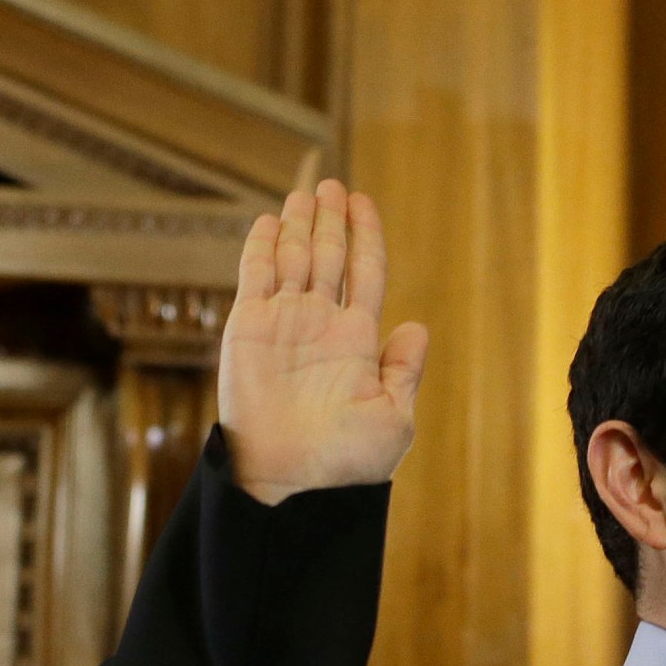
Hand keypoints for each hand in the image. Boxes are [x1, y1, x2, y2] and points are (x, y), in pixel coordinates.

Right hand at [219, 180, 428, 504]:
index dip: (365, 235)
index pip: (365, 272)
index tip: (364, 203)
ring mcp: (283, 324)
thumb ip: (403, 369)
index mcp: (357, 341)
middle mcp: (320, 325)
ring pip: (292, 258)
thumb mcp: (394, 415)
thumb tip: (418, 326)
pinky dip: (261, 247)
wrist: (294, 480)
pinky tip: (270, 221)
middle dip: (331, 221)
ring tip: (306, 191)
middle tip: (333, 185)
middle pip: (328, 257)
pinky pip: (254, 277)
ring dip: (298, 225)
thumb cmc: (348, 460)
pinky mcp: (248, 328)